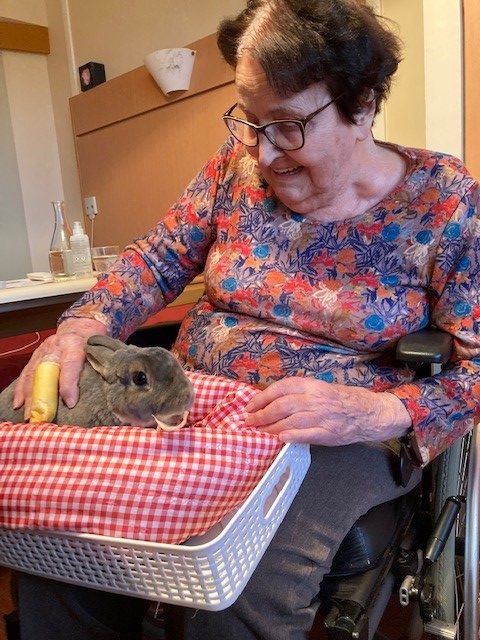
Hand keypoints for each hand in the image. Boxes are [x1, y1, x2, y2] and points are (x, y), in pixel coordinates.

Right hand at [13, 318, 107, 418]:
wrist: (80, 325)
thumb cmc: (92, 341)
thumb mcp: (99, 350)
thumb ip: (99, 367)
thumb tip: (105, 392)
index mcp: (75, 344)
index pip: (71, 364)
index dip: (69, 384)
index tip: (70, 403)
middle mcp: (56, 346)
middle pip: (46, 371)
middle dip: (42, 395)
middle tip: (42, 415)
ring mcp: (44, 350)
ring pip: (33, 373)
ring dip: (29, 395)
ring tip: (28, 413)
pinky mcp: (36, 355)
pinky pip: (26, 372)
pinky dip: (21, 389)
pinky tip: (19, 403)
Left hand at [245, 377, 410, 445]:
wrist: (367, 412)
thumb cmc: (340, 400)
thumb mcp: (319, 388)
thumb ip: (298, 394)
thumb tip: (271, 402)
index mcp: (311, 385)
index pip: (281, 388)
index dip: (262, 397)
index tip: (250, 406)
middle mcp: (315, 399)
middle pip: (281, 406)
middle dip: (261, 415)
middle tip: (249, 421)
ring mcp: (321, 417)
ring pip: (289, 421)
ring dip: (270, 428)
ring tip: (258, 433)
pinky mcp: (328, 433)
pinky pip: (305, 435)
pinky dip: (290, 436)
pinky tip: (278, 439)